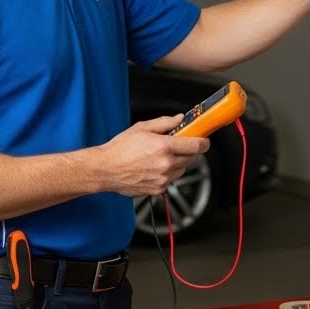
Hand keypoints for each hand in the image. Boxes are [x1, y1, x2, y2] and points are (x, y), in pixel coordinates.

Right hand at [91, 115, 209, 196]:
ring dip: (178, 163)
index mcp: (164, 147)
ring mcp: (163, 179)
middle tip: (178, 146)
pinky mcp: (158, 189)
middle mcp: (166, 164)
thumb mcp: (142, 128)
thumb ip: (165, 123)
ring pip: (182, 170)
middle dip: (189, 151)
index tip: (204, 140)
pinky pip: (170, 180)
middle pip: (192, 158)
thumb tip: (180, 119)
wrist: (105, 169)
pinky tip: (153, 168)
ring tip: (160, 157)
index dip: (203, 142)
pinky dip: (167, 174)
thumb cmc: (120, 149)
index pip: (196, 146)